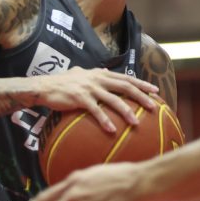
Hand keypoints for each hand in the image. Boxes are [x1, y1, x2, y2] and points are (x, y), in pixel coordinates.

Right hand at [34, 69, 158, 133]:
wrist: (44, 87)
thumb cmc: (62, 83)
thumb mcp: (80, 73)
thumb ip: (94, 73)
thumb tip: (106, 70)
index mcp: (99, 73)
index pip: (125, 77)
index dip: (141, 84)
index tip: (155, 91)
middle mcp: (97, 78)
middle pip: (125, 86)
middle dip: (141, 96)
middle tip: (154, 106)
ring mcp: (89, 88)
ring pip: (113, 99)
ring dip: (126, 111)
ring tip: (136, 123)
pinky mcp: (80, 98)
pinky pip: (96, 111)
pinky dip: (105, 120)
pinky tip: (112, 130)